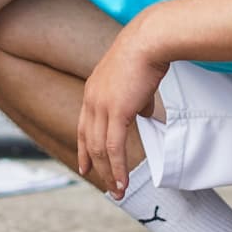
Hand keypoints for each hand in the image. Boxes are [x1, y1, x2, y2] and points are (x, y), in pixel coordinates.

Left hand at [78, 19, 169, 198]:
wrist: (148, 41)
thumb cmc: (146, 54)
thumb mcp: (136, 82)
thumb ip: (137, 101)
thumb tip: (145, 115)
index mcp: (92, 92)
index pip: (83, 127)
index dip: (83, 149)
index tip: (85, 167)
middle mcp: (91, 100)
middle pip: (89, 143)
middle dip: (97, 168)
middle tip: (108, 187)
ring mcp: (101, 106)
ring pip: (100, 149)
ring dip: (109, 173)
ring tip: (119, 190)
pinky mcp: (116, 112)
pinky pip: (114, 147)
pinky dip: (118, 167)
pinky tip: (123, 180)